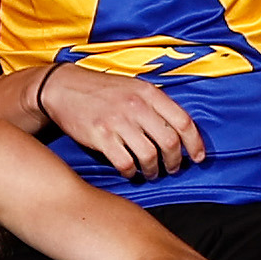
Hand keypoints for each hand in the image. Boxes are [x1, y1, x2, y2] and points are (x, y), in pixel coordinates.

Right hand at [34, 63, 207, 180]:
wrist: (63, 87)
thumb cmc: (101, 90)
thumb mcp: (133, 87)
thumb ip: (155, 105)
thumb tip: (178, 129)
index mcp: (148, 93)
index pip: (183, 121)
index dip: (195, 143)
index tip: (197, 157)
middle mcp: (136, 106)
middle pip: (169, 142)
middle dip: (175, 161)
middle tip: (172, 168)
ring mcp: (118, 121)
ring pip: (149, 155)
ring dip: (153, 170)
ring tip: (151, 172)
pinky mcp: (101, 136)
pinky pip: (125, 162)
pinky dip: (131, 172)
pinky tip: (130, 171)